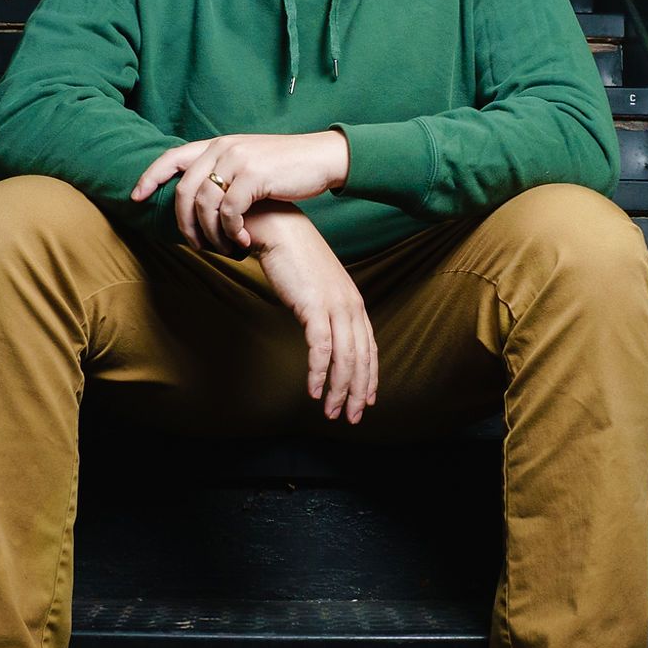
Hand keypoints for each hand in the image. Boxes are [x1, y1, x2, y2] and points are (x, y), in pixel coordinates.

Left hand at [130, 131, 349, 254]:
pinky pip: (229, 211)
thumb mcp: (248, 162)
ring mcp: (239, 160)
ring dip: (209, 234)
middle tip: (194, 246)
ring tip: (221, 249)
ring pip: (205, 205)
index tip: (136, 198)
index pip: (172, 158)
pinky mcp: (255, 177)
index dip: (150, 177)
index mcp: (218, 143)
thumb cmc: (285, 168)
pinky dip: (231, 233)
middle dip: (184, 224)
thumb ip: (222, 171)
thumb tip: (198, 195)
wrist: (321, 158)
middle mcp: (223, 147)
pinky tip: (241, 244)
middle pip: (185, 190)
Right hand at [246, 203, 377, 425]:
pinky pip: (321, 348)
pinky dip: (319, 373)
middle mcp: (350, 305)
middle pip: (361, 357)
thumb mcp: (316, 287)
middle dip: (357, 391)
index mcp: (353, 301)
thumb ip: (323, 309)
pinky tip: (313, 391)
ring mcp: (334, 305)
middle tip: (351, 417)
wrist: (279, 229)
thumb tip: (321, 331)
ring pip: (345, 358)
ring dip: (338, 389)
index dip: (368, 376)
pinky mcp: (314, 306)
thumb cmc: (293, 257)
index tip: (365, 400)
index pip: (368, 347)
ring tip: (331, 412)